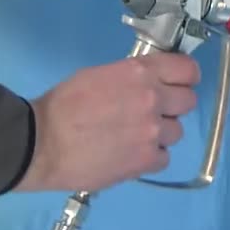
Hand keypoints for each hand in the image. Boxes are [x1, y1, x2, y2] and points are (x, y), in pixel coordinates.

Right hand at [14, 53, 200, 191]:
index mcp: (140, 72)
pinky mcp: (147, 160)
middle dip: (174, 105)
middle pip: (188, 101)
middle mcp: (153, 98)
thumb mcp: (99, 75)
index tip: (179, 83)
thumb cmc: (63, 105)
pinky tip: (130, 154)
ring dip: (161, 133)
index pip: (187, 69)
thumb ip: (131, 77)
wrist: (42, 143)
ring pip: (177, 131)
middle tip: (154, 112)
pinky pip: (164, 157)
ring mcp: (153, 131)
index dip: (185, 77)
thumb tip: (148, 83)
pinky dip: (150, 157)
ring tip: (135, 137)